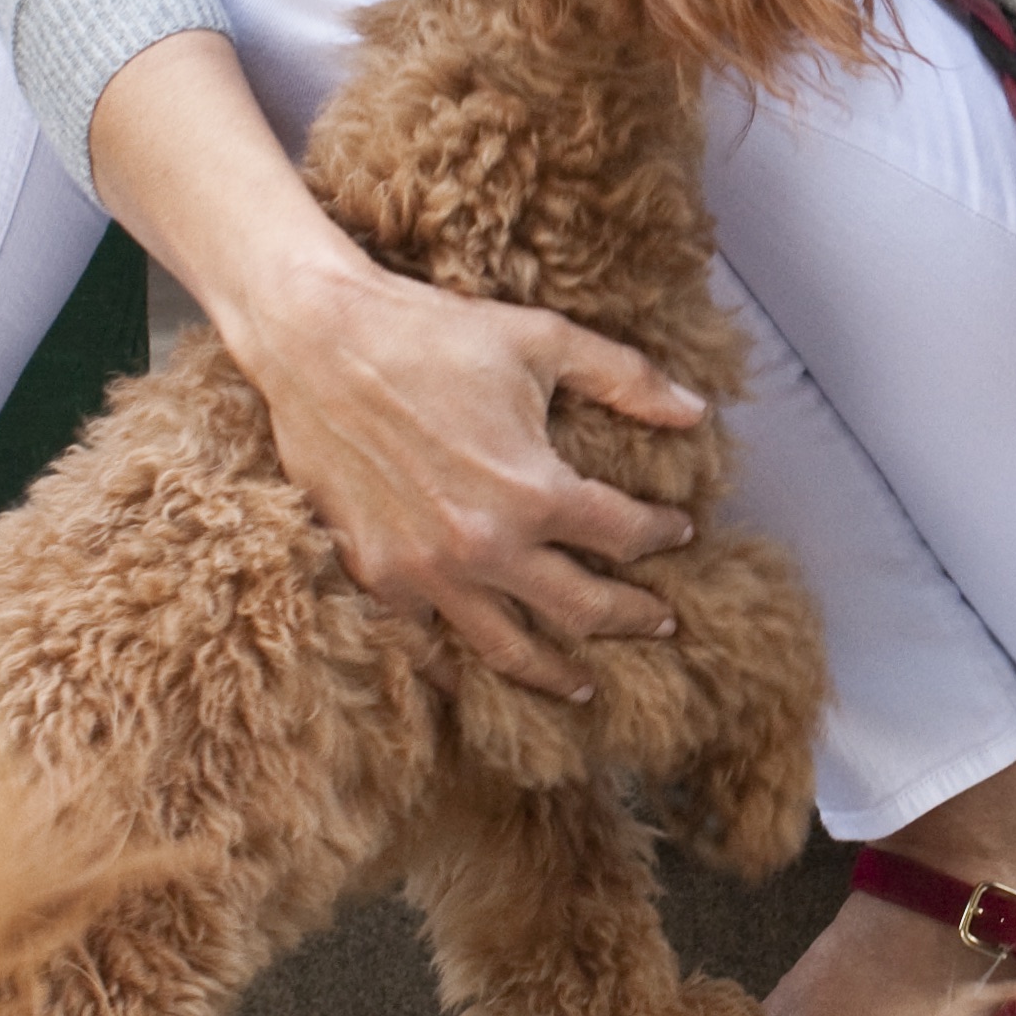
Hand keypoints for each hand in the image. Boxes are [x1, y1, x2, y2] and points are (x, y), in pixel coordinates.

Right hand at [233, 255, 704, 694]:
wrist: (319, 341)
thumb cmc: (432, 332)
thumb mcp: (543, 339)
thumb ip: (627, 379)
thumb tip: (696, 411)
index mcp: (534, 490)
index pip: (624, 535)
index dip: (662, 534)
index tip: (678, 531)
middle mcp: (485, 547)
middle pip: (581, 610)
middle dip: (631, 618)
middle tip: (660, 624)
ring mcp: (426, 572)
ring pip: (508, 650)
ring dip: (556, 672)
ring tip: (583, 684)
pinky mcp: (376, 577)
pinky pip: (428, 647)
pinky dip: (460, 670)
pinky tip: (478, 676)